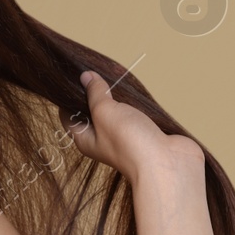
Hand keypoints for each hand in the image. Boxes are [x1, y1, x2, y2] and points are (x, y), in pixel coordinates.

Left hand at [68, 69, 203, 181]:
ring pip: (115, 114)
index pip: (69, 117)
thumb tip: (86, 77)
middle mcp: (103, 140)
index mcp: (86, 139)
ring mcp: (125, 138)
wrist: (166, 163)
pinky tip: (133, 91)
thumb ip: (95, 94)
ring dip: (116, 98)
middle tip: (95, 71)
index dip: (68, 97)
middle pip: (92, 114)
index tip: (71, 76)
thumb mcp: (104, 112)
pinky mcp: (144, 134)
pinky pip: (134, 116)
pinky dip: (133, 104)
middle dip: (93, 94)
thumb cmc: (129, 142)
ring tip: (113, 76)